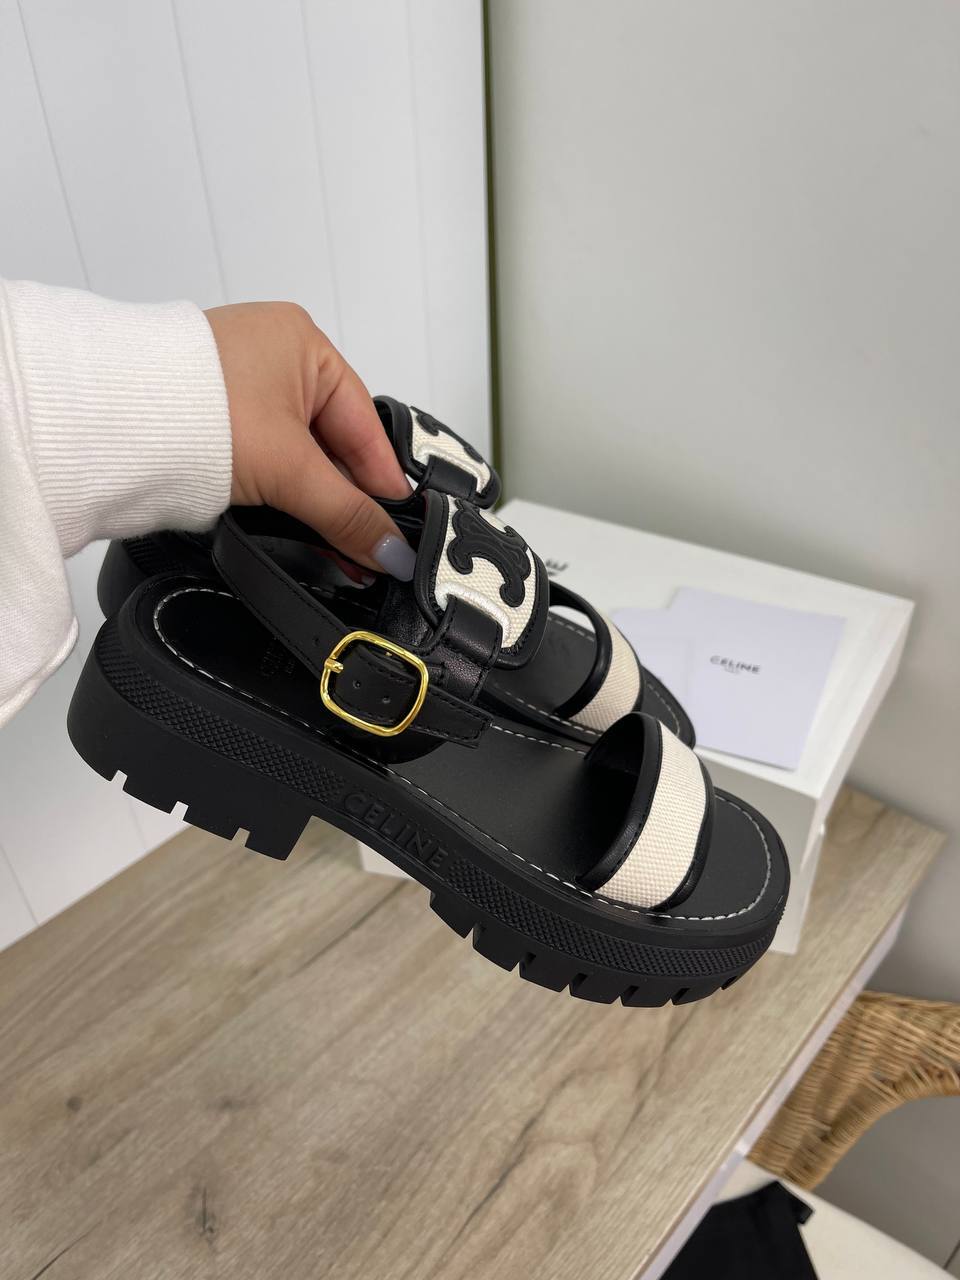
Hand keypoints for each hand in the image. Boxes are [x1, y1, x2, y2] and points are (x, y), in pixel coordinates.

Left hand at [205, 302, 414, 577]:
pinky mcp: (209, 416)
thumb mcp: (291, 469)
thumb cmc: (193, 411)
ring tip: (331, 547)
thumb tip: (390, 549)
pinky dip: (279, 493)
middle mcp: (273, 356)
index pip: (363, 423)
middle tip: (365, 549)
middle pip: (330, 443)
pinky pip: (263, 458)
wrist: (105, 423)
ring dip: (312, 502)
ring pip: (296, 455)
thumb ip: (347, 513)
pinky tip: (289, 526)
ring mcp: (238, 386)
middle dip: (345, 499)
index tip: (397, 527)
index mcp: (304, 342)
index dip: (381, 480)